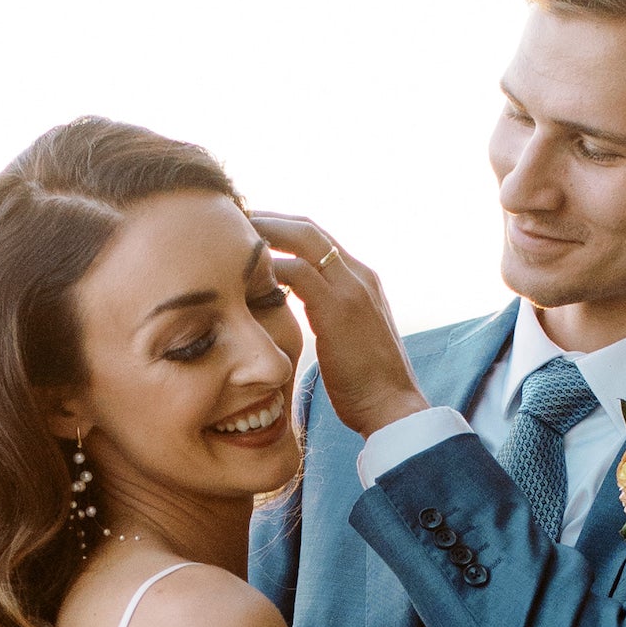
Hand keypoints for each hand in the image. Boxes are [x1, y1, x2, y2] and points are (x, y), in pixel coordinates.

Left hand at [249, 213, 425, 440]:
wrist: (393, 407)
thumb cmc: (368, 385)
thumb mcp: (350, 339)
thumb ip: (331, 316)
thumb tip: (308, 314)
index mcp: (362, 281)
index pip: (319, 239)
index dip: (285, 229)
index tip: (254, 231)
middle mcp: (360, 276)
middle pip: (309, 228)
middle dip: (271, 220)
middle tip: (236, 220)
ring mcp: (352, 289)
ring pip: (304, 239)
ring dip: (265, 233)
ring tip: (232, 236)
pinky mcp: (339, 309)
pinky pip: (298, 273)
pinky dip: (271, 266)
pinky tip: (245, 270)